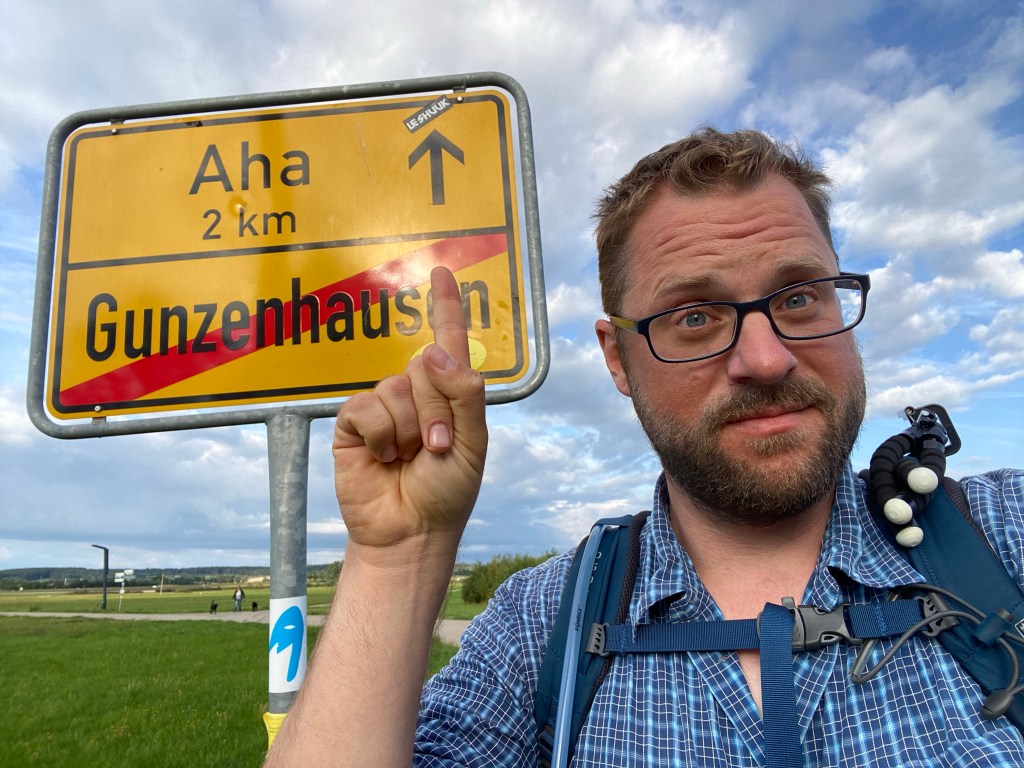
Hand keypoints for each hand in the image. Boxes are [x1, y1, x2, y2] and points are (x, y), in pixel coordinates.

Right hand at [332, 266, 487, 550]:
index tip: (443, 272)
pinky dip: (381, 435)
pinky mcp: (354, 423)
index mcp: (450, 395)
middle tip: (437, 448)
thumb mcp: (472, 445)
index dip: (446, 306)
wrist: (409, 531)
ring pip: (397, 388)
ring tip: (408, 458)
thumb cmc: (446, 491)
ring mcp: (384, 406)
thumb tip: (437, 349)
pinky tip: (382, 458)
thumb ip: (464, 396)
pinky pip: (367, 407)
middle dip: (436, 410)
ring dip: (409, 429)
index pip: (449, 342)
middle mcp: (416, 394)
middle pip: (426, 366)